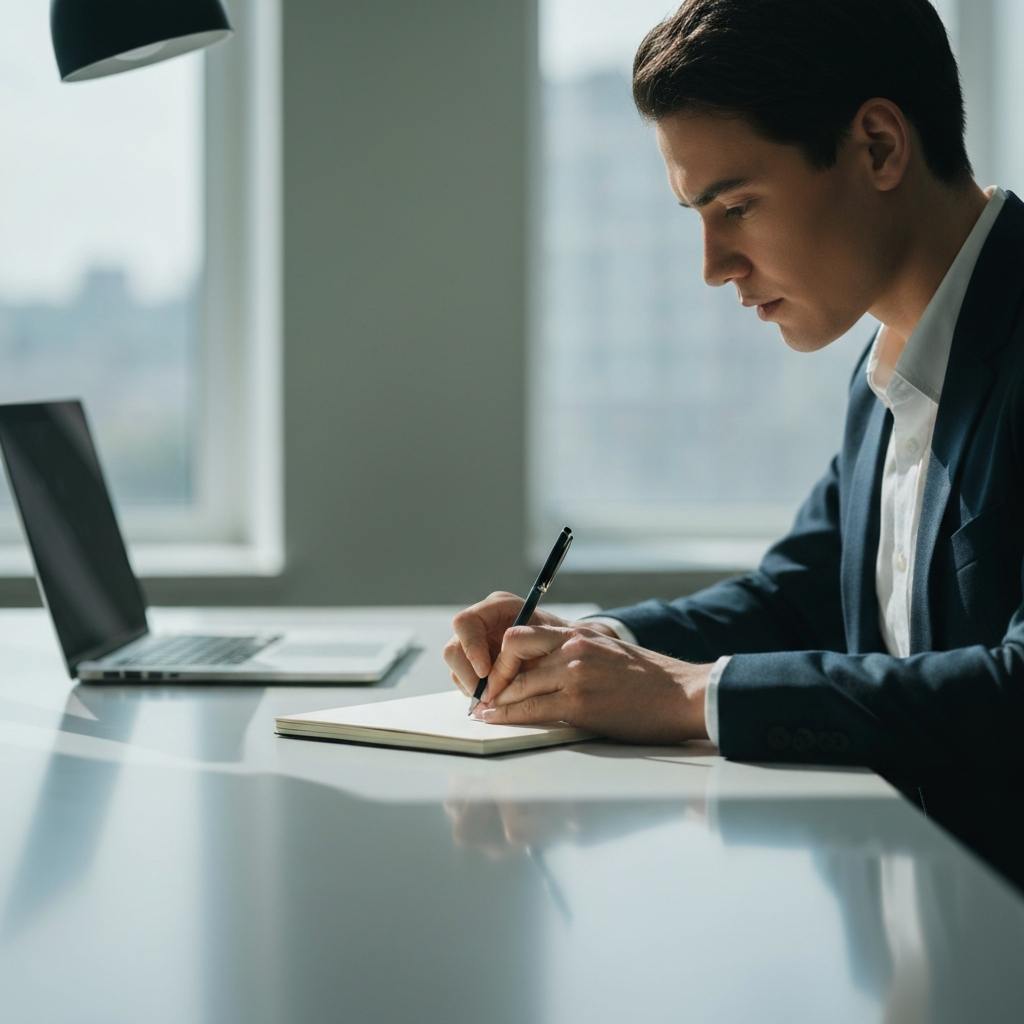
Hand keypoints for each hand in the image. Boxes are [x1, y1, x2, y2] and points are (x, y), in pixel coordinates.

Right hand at [444, 591, 570, 697]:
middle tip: (488, 696)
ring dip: (472, 687)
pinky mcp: (473, 662)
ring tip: (494, 700)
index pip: (466, 623)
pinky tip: (495, 697)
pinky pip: (463, 680)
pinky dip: (475, 693)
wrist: (566, 647)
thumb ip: (518, 651)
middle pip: (453, 649)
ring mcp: (474, 643)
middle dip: (469, 676)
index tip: (486, 671)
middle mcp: (481, 623)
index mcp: (496, 607)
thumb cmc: (558, 638)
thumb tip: (496, 674)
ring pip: (456, 668)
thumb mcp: (545, 639)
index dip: (471, 648)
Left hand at [471, 623, 709, 743]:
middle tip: (482, 694)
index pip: (521, 635)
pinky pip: (531, 710)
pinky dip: (507, 716)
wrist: (683, 694)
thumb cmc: (650, 678)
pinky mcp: (579, 704)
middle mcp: (572, 649)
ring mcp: (574, 675)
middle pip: (511, 657)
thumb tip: (548, 668)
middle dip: (492, 678)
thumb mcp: (608, 651)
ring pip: (516, 686)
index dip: (501, 655)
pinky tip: (495, 719)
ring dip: (495, 701)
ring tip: (482, 711)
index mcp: (578, 634)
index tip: (494, 672)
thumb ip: (576, 654)